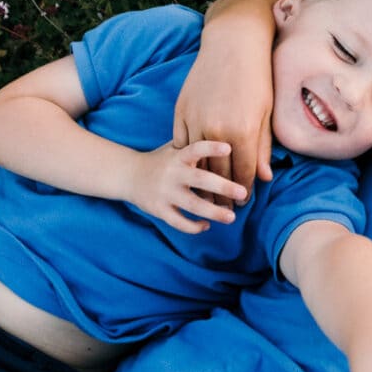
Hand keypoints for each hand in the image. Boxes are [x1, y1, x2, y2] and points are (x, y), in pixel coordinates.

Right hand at [128, 140, 247, 233]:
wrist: (129, 175)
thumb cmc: (163, 159)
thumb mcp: (176, 147)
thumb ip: (198, 148)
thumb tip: (235, 144)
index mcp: (179, 155)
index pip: (196, 148)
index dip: (211, 148)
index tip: (229, 148)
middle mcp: (173, 173)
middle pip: (200, 179)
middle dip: (223, 187)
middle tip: (243, 192)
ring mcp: (165, 192)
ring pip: (193, 205)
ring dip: (214, 212)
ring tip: (231, 217)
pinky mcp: (159, 209)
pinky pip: (178, 222)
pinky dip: (193, 226)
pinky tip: (206, 225)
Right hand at [172, 13, 274, 195]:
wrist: (232, 45)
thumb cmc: (256, 77)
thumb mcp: (265, 113)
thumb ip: (262, 147)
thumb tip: (263, 178)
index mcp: (242, 132)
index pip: (243, 174)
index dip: (245, 191)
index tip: (244, 202)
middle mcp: (216, 131)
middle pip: (218, 174)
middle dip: (223, 193)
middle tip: (225, 207)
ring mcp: (195, 121)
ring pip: (196, 163)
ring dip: (202, 182)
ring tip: (206, 194)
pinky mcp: (180, 112)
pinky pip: (181, 144)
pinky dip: (187, 158)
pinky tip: (191, 168)